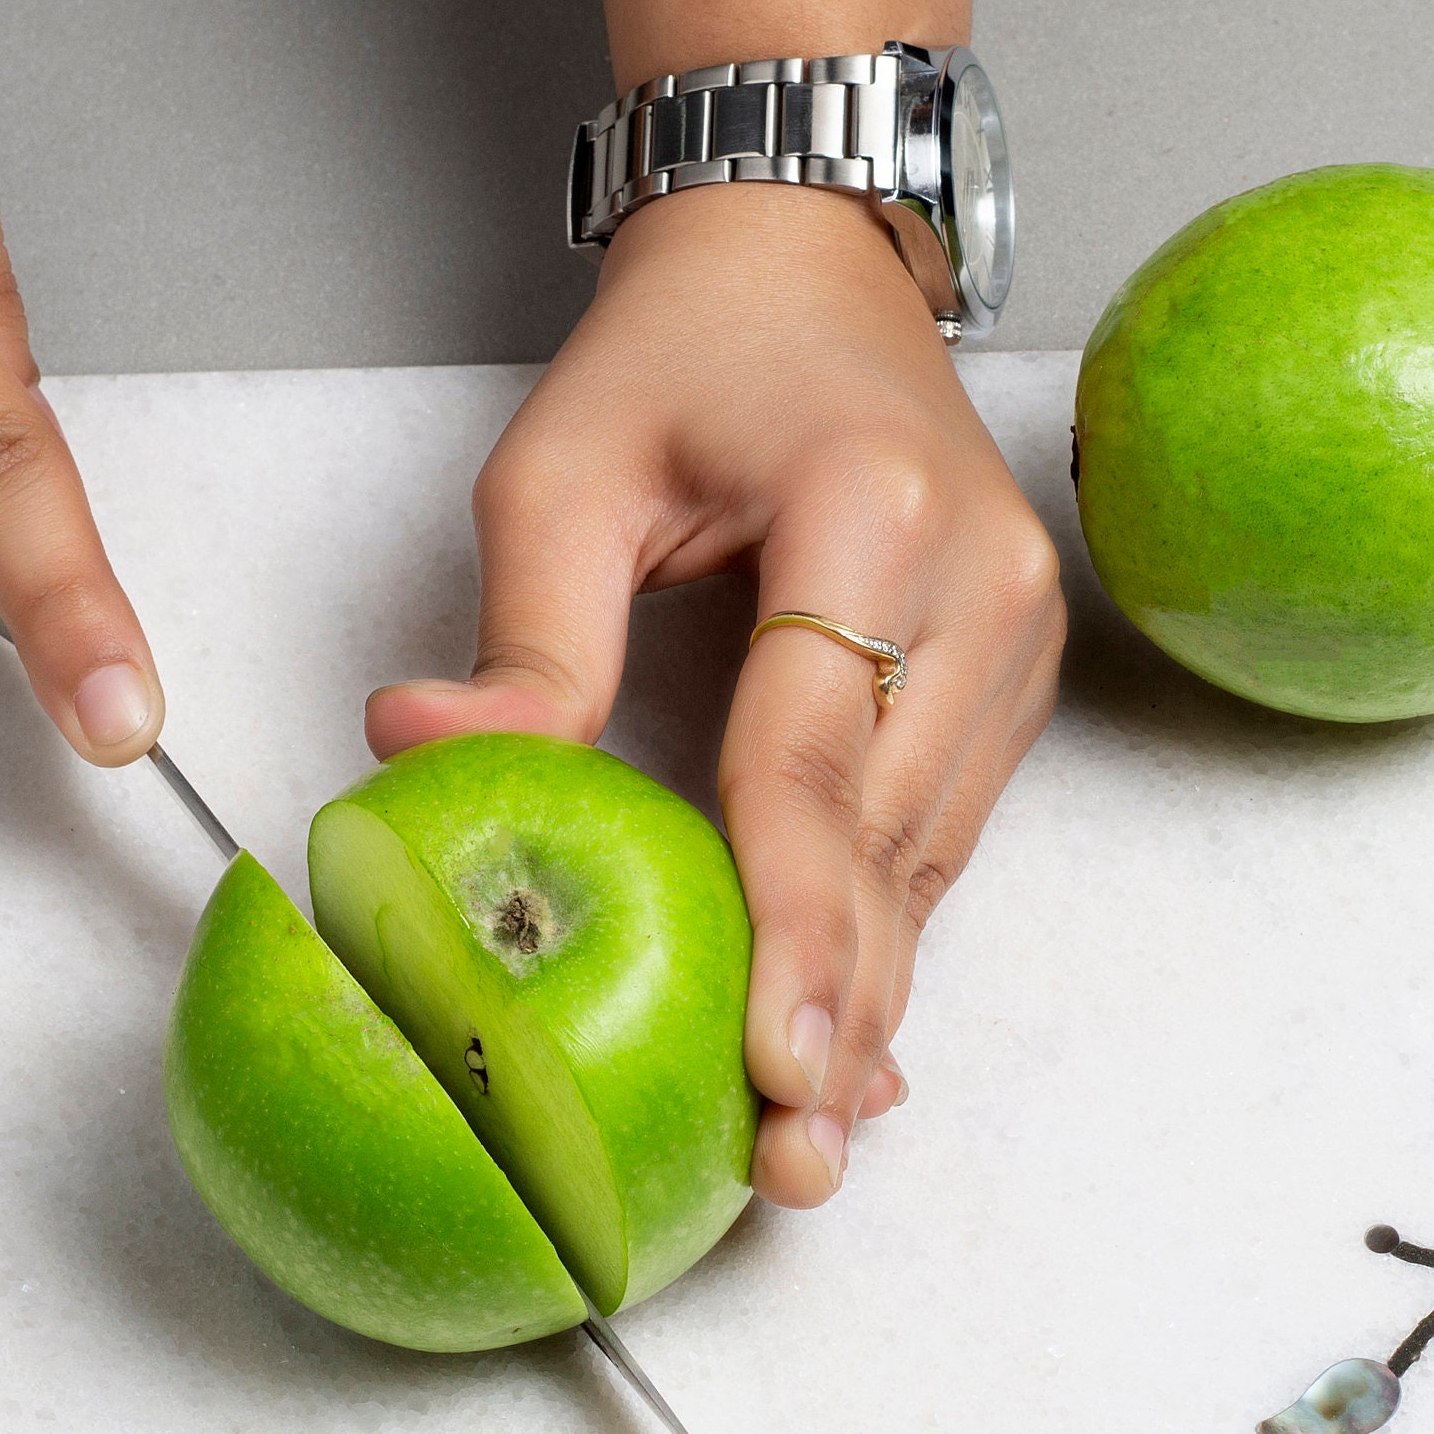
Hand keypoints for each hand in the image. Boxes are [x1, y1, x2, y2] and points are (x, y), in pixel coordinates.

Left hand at [367, 181, 1065, 1204]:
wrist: (809, 267)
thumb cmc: (684, 357)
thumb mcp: (566, 470)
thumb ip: (525, 632)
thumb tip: (420, 748)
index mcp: (866, 516)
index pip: (813, 760)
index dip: (795, 926)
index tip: (774, 1061)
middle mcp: (976, 584)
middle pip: (888, 841)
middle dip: (838, 1013)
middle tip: (791, 1166)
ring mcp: (1013, 633)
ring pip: (929, 861)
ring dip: (871, 1001)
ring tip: (812, 1138)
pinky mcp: (1010, 673)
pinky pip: (942, 835)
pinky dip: (891, 939)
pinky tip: (857, 1046)